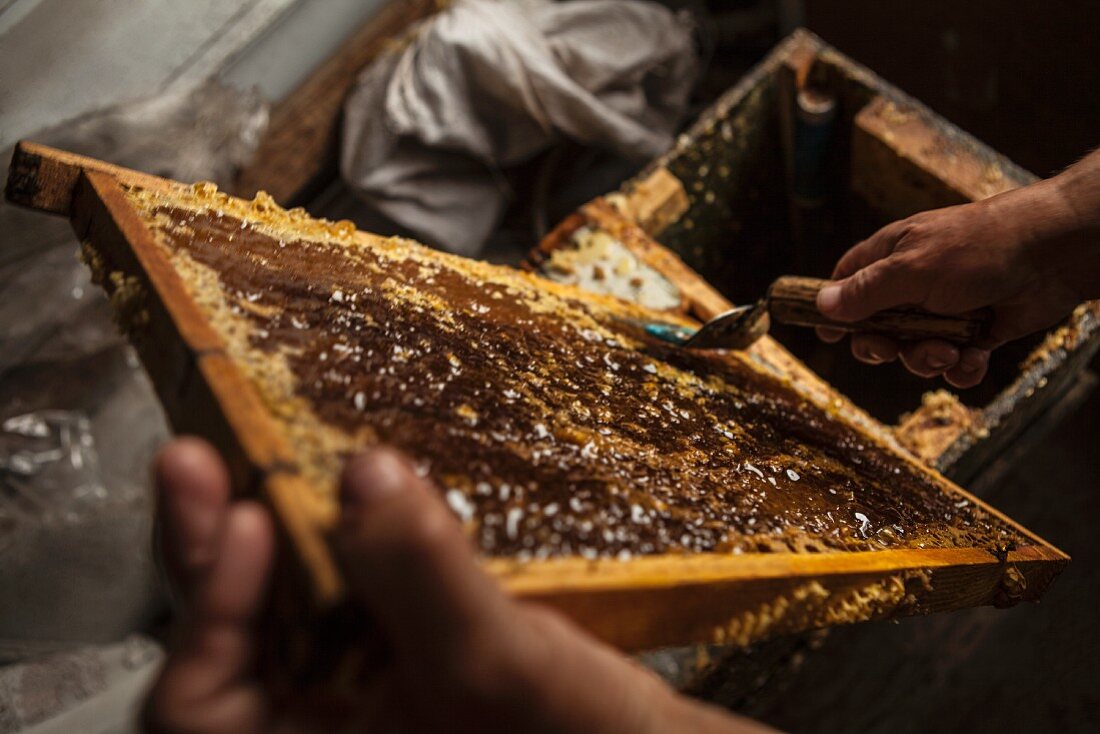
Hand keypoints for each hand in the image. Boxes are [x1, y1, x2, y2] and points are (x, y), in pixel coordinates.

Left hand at [144, 437, 768, 732]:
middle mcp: (317, 716)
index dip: (209, 611)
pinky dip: (344, 519)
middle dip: (216, 541)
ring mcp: (354, 675)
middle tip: (204, 456)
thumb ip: (425, 576)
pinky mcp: (396, 632)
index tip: (245, 520)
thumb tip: (365, 474)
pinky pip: (349, 570)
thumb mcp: (494, 665)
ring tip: (265, 446)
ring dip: (277, 518)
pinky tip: (354, 477)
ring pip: (287, 592)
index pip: (202, 703)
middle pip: (231, 631)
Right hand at [815, 155, 1099, 387]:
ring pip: (916, 350)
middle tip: (893, 350)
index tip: (829, 336)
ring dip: (928, 360)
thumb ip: (866, 291)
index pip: (848, 282)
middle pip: (878, 328)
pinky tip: (972, 360)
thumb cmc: (979, 248)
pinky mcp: (978, 331)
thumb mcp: (912, 269)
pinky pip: (955, 362)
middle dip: (884, 347)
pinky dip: (961, 369)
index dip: (835, 309)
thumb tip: (821, 305)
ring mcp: (947, 309)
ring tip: (949, 352)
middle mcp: (915, 284)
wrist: (1054, 254)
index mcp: (893, 257)